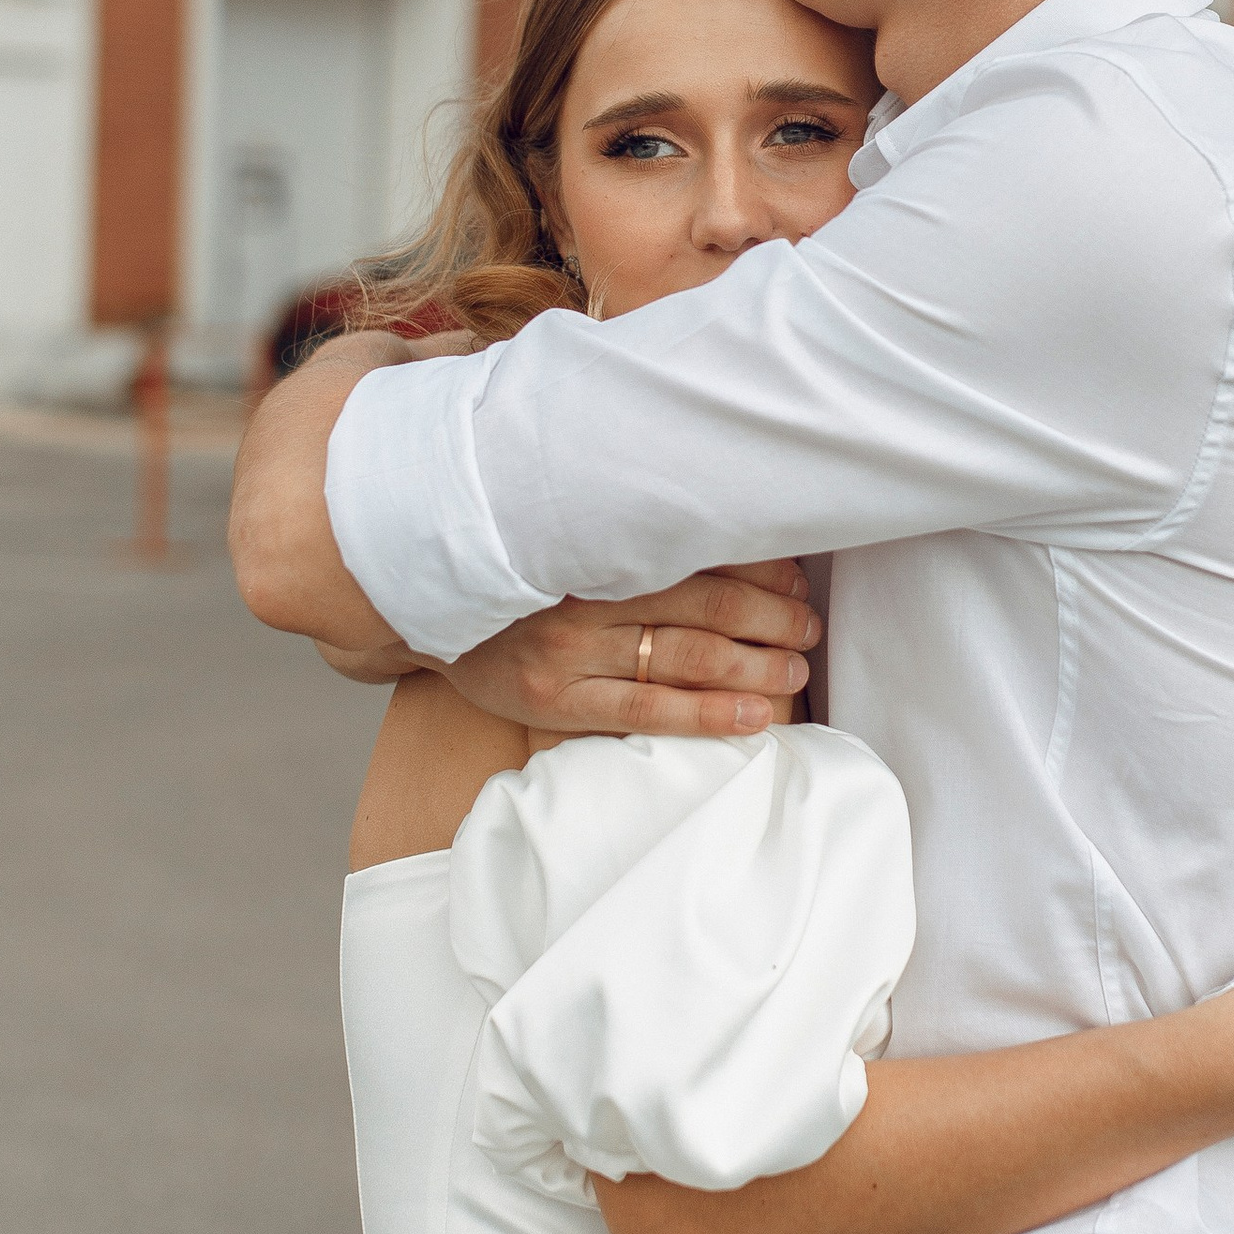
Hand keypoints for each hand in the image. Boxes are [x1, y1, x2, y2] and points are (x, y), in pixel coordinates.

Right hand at [440, 560, 819, 736]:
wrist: (425, 608)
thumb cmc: (514, 569)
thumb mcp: (562, 530)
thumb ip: (627, 528)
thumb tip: (717, 517)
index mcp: (596, 544)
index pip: (699, 555)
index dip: (758, 567)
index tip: (798, 577)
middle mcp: (586, 595)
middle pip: (704, 606)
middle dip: (771, 617)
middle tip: (809, 626)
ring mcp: (571, 652)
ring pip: (686, 658)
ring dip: (755, 665)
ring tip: (796, 672)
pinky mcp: (557, 701)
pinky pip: (647, 711)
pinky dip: (707, 713)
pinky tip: (753, 716)